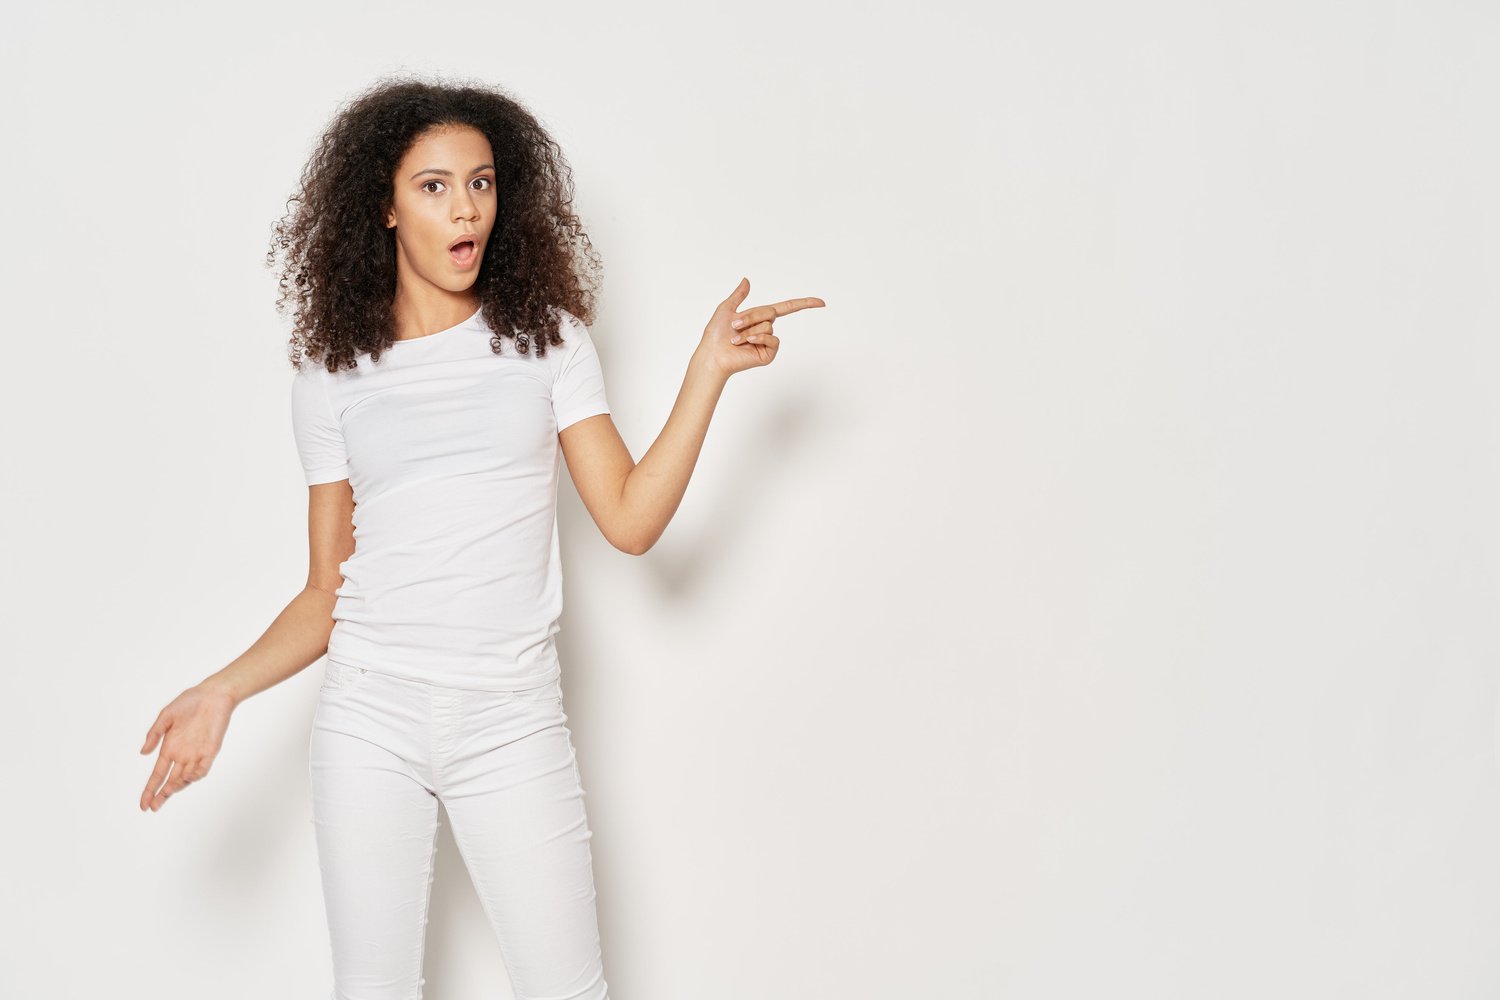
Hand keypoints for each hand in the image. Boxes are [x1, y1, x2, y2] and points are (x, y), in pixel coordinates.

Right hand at [138, 680, 235, 811]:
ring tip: (168, 791)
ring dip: (177, 786)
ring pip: (186, 778)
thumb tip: (142, 753)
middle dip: (162, 795)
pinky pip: (203, 767)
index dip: (150, 789)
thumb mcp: (166, 716)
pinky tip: (188, 777)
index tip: (143, 804)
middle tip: (154, 807)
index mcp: (169, 749)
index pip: (157, 775)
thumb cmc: (189, 702)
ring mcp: (197, 754)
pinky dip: (196, 774)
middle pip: (171, 781)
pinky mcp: (211, 750)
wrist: (213, 694)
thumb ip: (154, 734)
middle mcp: (182, 755)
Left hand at [697, 277, 824, 377]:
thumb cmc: (716, 334)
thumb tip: (746, 280)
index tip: (821, 302)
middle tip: (734, 325)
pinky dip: (758, 338)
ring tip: (735, 339)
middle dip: (750, 317)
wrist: (713, 354)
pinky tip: (746, 344)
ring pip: (767, 326)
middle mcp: (766, 329)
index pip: (786, 308)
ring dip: (748, 330)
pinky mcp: (768, 354)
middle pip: (770, 313)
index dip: (803, 304)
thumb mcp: (727, 308)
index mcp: (759, 317)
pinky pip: (771, 339)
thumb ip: (739, 295)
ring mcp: (768, 343)